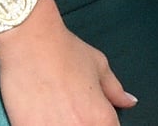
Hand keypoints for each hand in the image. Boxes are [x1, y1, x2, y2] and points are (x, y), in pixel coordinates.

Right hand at [0, 0, 136, 124]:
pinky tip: (37, 112)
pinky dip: (39, 123)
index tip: (88, 115)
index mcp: (101, 117)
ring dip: (59, 123)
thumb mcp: (98, 65)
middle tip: (68, 109)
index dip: (98, 122)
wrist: (29, 40)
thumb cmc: (62, 49)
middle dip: (79, 122)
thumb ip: (115, 89)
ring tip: (52, 109)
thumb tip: (129, 101)